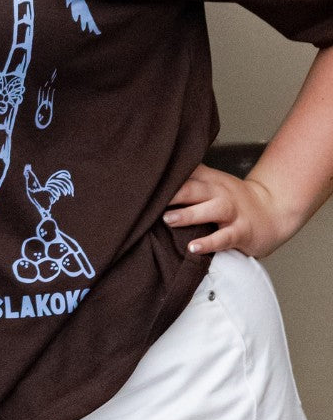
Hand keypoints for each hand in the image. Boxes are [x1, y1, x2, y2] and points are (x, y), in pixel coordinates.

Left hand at [163, 163, 286, 258]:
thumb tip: (152, 178)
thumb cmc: (233, 199)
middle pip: (195, 188)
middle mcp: (221, 192)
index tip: (144, 180)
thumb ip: (189, 178)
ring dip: (189, 215)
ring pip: (212, 209)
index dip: (167, 176)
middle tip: (151, 201)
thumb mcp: (213, 182)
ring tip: (169, 220)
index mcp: (211, 179)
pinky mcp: (242, 232)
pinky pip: (224, 237)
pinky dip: (209, 243)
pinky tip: (193, 247)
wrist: (274, 211)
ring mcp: (233, 212)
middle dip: (173, 194)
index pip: (187, 172)